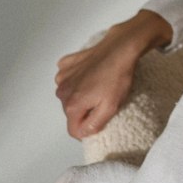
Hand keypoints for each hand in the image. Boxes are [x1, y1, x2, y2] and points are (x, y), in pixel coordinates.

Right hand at [55, 10, 170, 139]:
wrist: (119, 49)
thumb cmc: (117, 78)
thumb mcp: (111, 108)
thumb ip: (94, 125)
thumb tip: (83, 133)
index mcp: (72, 105)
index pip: (73, 130)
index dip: (87, 131)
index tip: (98, 123)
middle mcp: (63, 92)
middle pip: (71, 113)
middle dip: (85, 112)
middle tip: (102, 102)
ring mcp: (63, 77)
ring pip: (68, 96)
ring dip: (80, 96)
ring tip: (97, 87)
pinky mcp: (66, 64)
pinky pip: (67, 79)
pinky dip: (76, 80)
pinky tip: (89, 75)